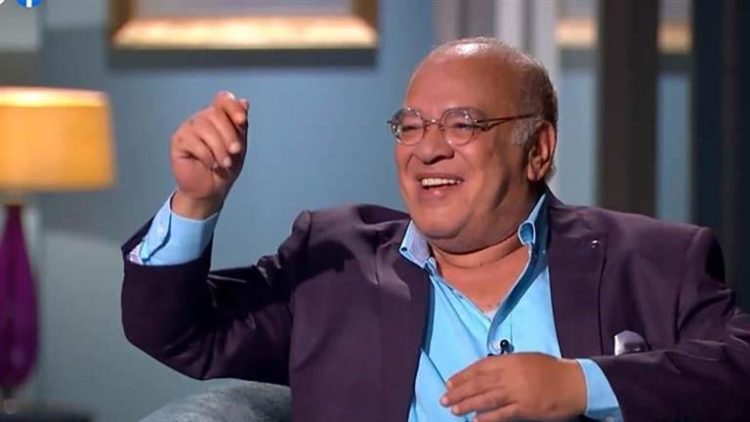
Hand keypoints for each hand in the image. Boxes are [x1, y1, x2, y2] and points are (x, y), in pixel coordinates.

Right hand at [171, 91, 248, 218]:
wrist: (212, 190)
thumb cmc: (225, 167)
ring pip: (204, 128)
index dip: (232, 107)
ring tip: (225, 163)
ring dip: (219, 148)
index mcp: (219, 117)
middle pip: (215, 114)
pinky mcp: (178, 140)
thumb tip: (244, 102)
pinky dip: (207, 156)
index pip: (223, 99)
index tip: (242, 121)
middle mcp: (202, 118)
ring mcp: (189, 128)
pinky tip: (211, 164)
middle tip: (236, 152)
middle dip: (229, 134)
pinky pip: (194, 142)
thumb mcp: (239, 146)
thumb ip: (240, 125)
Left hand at [441, 353, 586, 421]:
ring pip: (486, 398)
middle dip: (459, 391)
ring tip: (454, 410)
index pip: (480, 367)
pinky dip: (487, 417)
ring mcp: (518, 391)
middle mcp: (511, 374)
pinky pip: (502, 413)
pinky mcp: (526, 408)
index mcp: (511, 360)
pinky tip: (476, 420)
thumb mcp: (526, 359)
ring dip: (468, 404)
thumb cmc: (550, 370)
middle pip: (479, 383)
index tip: (449, 382)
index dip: (463, 375)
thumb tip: (484, 373)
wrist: (575, 383)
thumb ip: (506, 365)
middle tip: (444, 398)